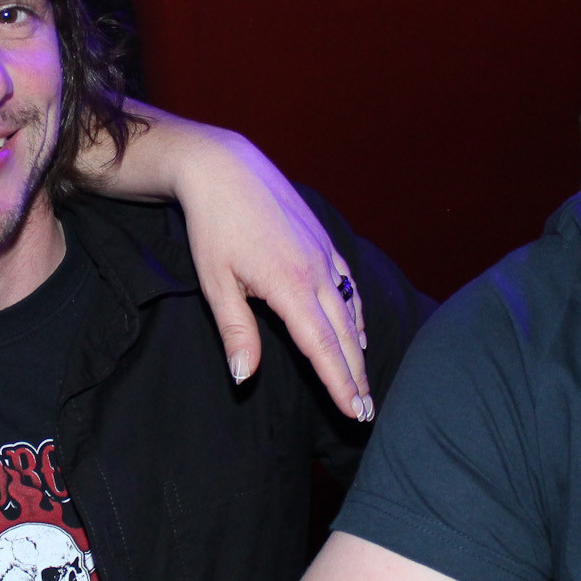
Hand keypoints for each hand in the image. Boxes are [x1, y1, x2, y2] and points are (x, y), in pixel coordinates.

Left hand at [93, 106, 371, 419]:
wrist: (224, 167)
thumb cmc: (213, 226)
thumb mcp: (215, 282)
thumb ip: (236, 331)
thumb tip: (244, 376)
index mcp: (290, 285)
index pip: (322, 347)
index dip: (340, 383)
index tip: (355, 412)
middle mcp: (317, 271)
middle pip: (343, 335)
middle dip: (356, 376)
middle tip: (367, 413)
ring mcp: (324, 254)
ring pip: (350, 311)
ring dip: (358, 349)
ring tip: (364, 382)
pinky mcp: (323, 241)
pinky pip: (348, 285)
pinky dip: (356, 313)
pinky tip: (356, 331)